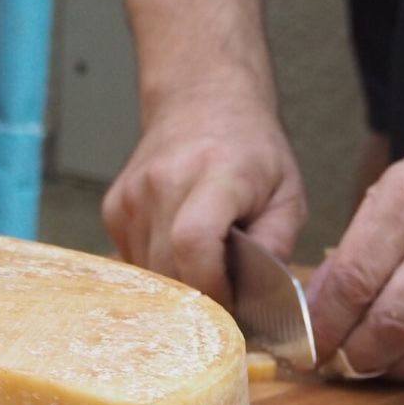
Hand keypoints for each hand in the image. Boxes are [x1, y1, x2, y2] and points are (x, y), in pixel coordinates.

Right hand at [103, 83, 306, 304]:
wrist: (202, 102)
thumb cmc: (252, 151)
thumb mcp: (288, 195)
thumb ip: (277, 244)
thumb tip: (258, 298)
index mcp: (215, 173)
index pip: (193, 240)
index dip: (212, 285)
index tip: (233, 302)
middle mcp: (164, 180)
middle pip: (167, 268)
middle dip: (199, 295)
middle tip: (227, 292)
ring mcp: (133, 194)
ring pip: (148, 272)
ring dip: (178, 284)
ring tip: (206, 263)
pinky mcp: (115, 207)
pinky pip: (132, 260)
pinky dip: (159, 269)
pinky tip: (180, 249)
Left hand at [305, 118, 403, 378]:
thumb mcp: (389, 196)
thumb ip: (352, 254)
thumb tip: (317, 313)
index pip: (353, 280)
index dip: (325, 326)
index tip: (308, 349)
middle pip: (390, 320)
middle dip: (356, 355)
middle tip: (337, 365)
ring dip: (390, 364)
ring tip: (371, 363)